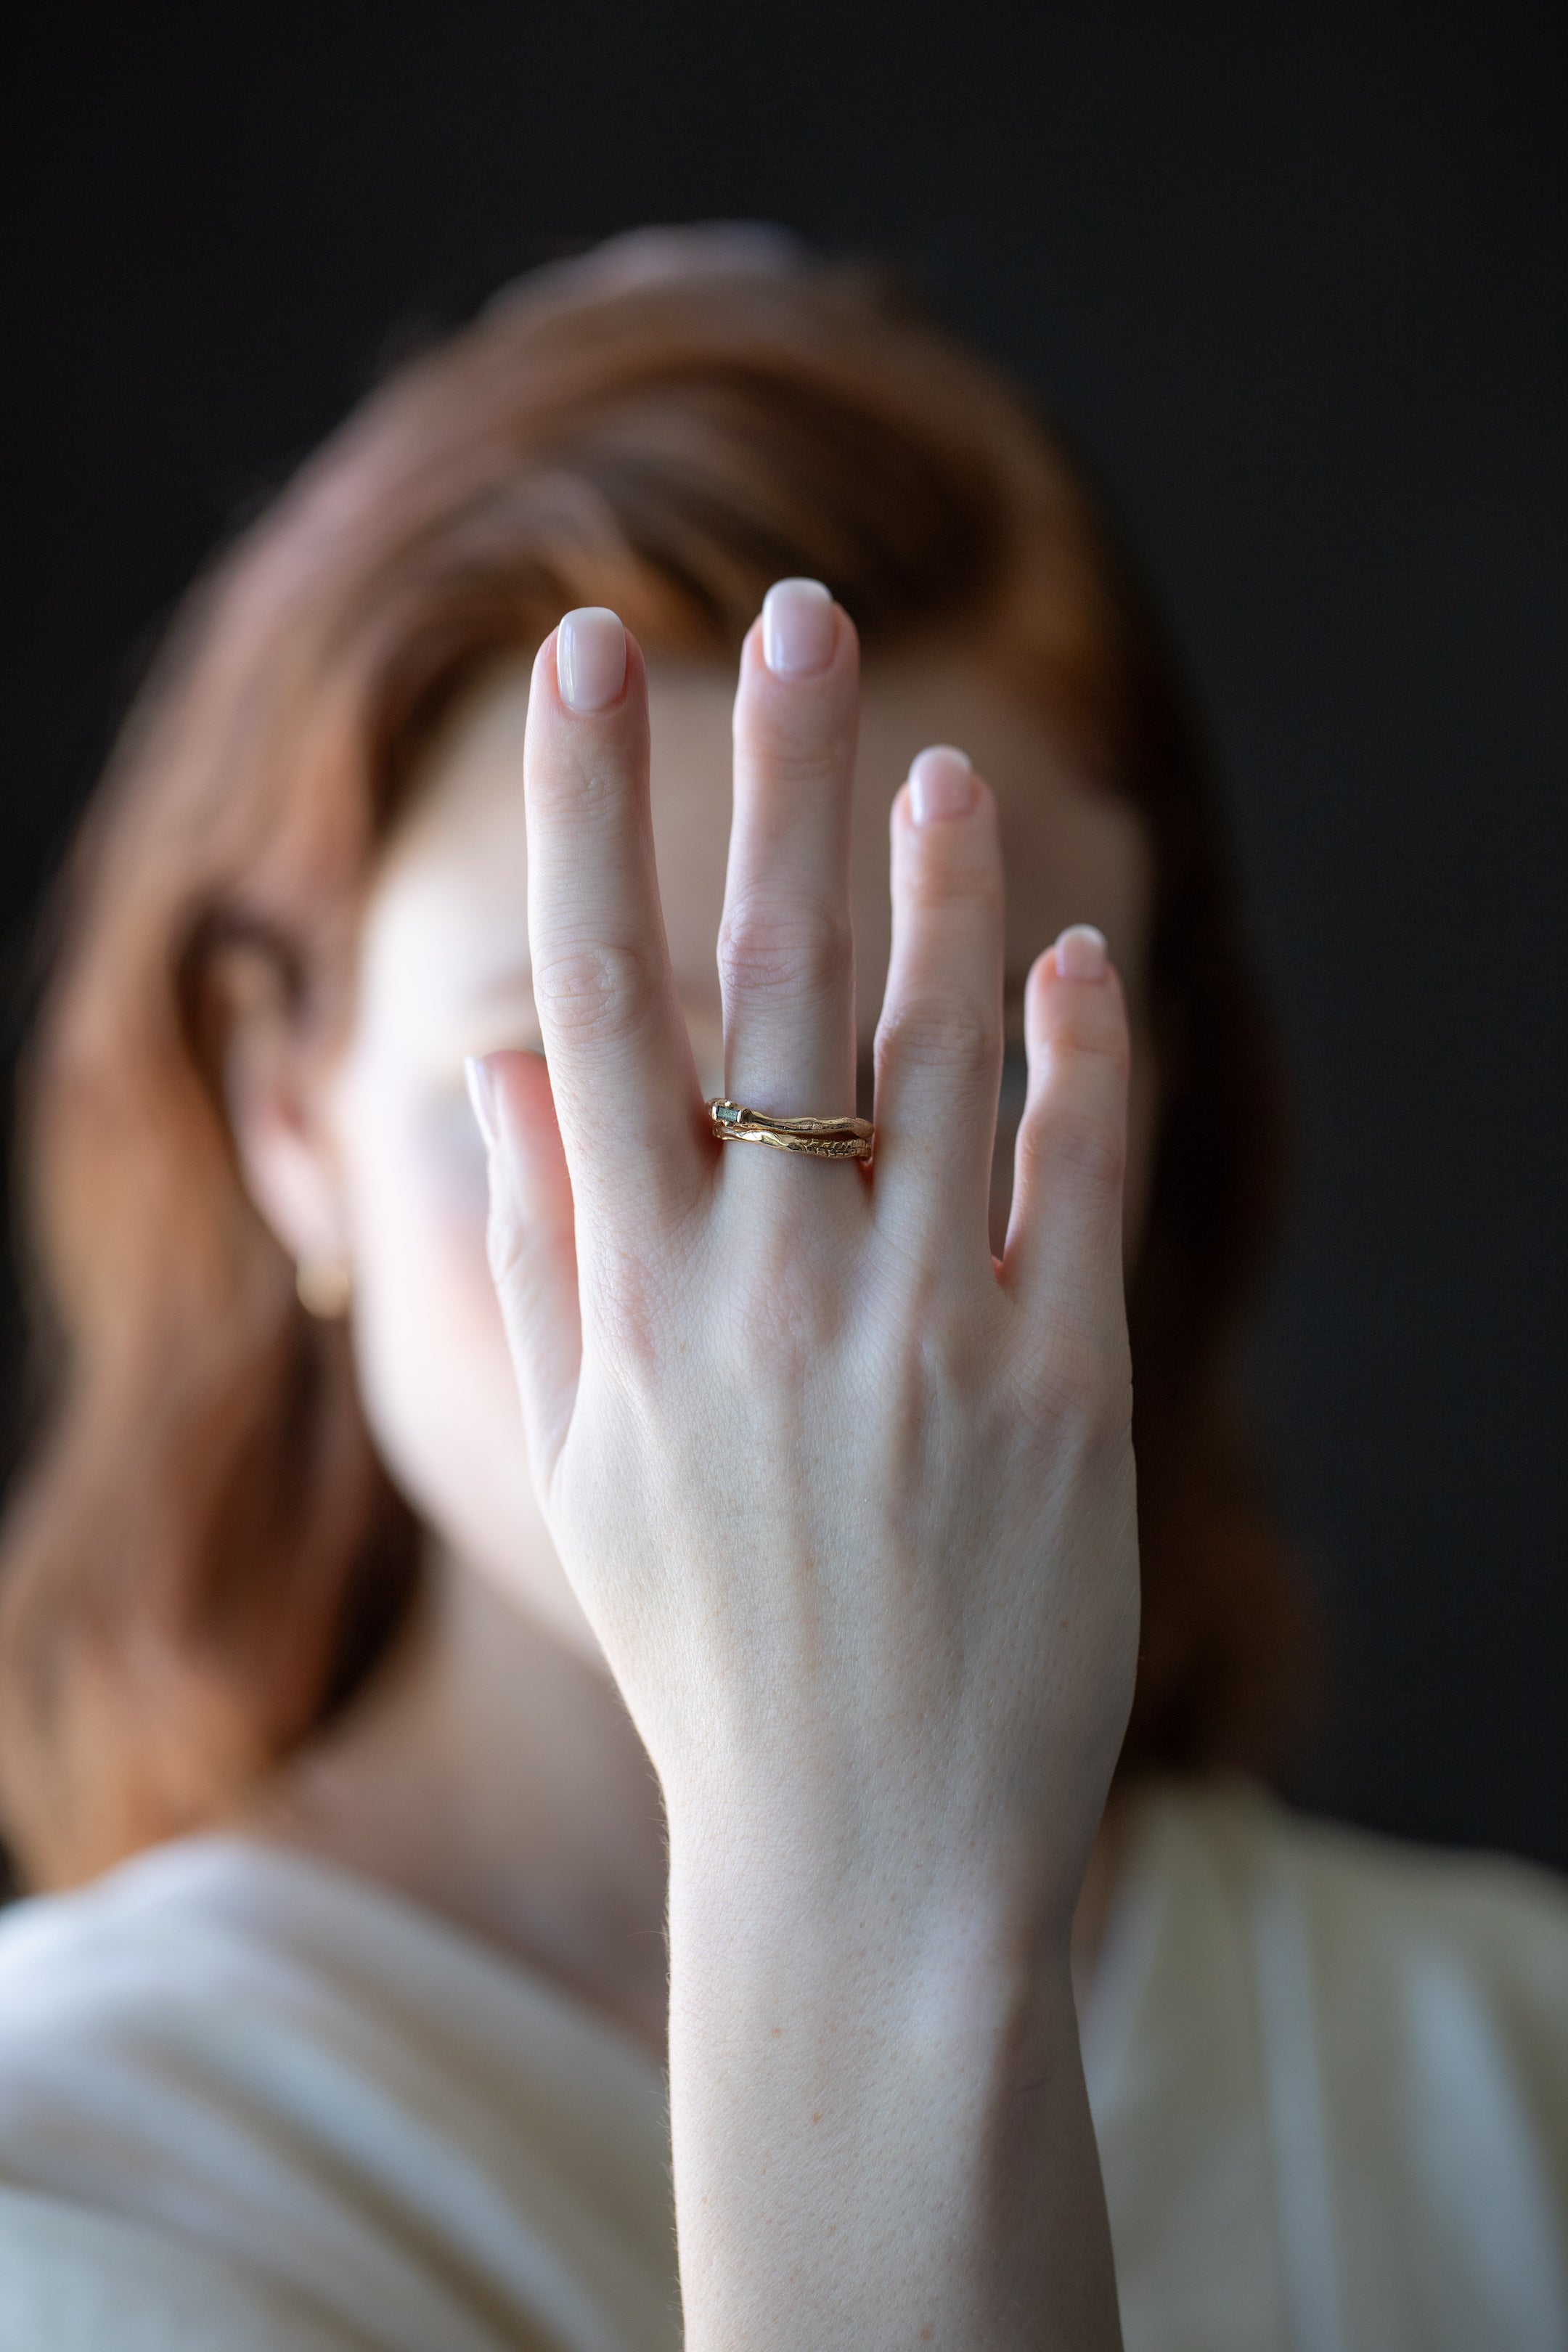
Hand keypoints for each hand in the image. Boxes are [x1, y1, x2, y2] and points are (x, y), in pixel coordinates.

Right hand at [473, 586, 1134, 2347]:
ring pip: (941, 1060)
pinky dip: (1082, 1065)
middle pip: (770, 984)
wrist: (862, 1847)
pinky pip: (1077, 1191)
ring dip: (944, 896)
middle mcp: (768, 1293)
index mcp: (640, 1297)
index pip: (599, 997)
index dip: (595, 813)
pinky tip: (1079, 958)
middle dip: (773, 784)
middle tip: (793, 619)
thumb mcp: (587, 1457)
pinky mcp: (1060, 1397)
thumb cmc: (706, 1643)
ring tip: (945, 768)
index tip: (594, 656)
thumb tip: (500, 1067)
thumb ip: (555, 1248)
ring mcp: (919, 1338)